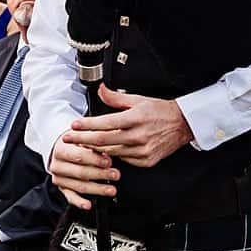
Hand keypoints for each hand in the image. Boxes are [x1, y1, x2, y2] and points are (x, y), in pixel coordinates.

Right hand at [49, 127, 118, 208]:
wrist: (64, 149)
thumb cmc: (78, 143)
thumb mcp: (84, 138)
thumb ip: (94, 146)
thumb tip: (107, 157)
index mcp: (60, 149)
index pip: (78, 156)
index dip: (94, 159)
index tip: (109, 162)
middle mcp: (57, 165)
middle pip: (80, 172)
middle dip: (100, 174)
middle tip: (116, 175)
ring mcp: (59, 179)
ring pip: (79, 186)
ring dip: (97, 189)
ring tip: (112, 190)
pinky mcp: (63, 189)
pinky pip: (71, 198)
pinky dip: (80, 203)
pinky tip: (89, 206)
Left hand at [67, 84, 192, 168]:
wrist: (182, 124)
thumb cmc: (160, 111)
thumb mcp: (138, 99)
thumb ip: (116, 98)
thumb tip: (100, 90)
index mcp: (135, 118)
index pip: (105, 123)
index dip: (86, 125)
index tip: (74, 126)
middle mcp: (138, 136)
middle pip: (103, 141)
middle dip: (82, 140)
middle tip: (68, 139)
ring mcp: (142, 150)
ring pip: (111, 152)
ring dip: (96, 150)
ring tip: (83, 145)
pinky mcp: (146, 161)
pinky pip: (124, 160)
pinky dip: (114, 155)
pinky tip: (107, 151)